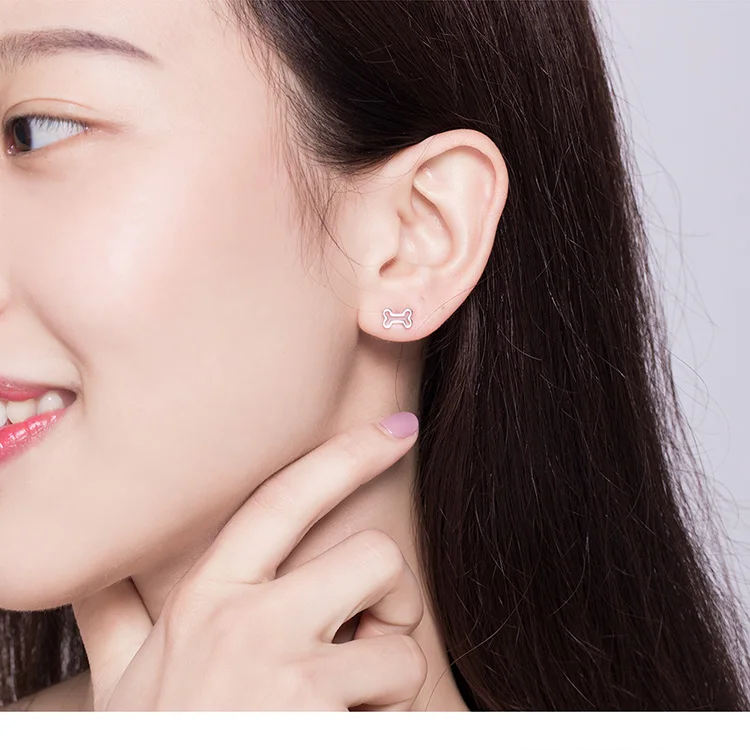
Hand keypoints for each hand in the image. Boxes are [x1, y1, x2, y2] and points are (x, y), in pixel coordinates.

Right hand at [72, 413, 426, 710]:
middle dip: (388, 597)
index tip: (397, 431)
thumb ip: (112, 614)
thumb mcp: (116, 681)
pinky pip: (405, 716)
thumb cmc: (155, 745)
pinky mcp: (331, 733)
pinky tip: (342, 740)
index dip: (347, 455)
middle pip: (377, 557)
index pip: (286, 499)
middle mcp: (252, 627)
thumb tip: (90, 567)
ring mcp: (295, 686)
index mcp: (207, 599)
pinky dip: (389, 730)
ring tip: (339, 712)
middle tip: (363, 638)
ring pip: (402, 649)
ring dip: (387, 686)